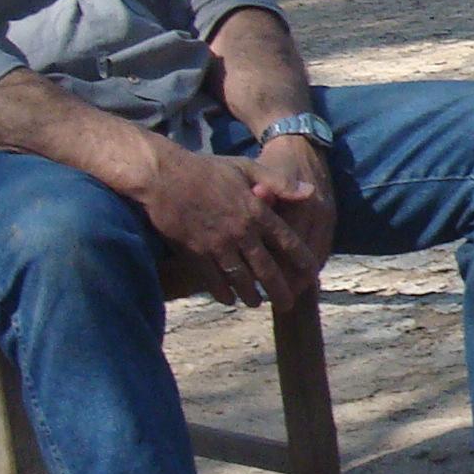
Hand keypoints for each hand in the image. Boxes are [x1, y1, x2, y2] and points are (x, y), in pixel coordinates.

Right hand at [142, 145, 321, 309]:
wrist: (162, 177)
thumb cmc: (205, 169)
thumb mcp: (247, 168)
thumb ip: (280, 182)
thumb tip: (311, 192)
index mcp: (257, 212)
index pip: (287, 242)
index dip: (301, 260)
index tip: (311, 275)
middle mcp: (241, 232)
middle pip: (266, 269)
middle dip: (279, 290)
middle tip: (287, 304)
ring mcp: (217, 245)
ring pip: (241, 278)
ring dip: (251, 295)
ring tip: (258, 303)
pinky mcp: (194, 253)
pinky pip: (213, 279)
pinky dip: (222, 292)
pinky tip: (228, 299)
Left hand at [252, 135, 336, 289]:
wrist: (301, 142)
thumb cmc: (276, 160)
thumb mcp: (263, 169)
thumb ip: (264, 189)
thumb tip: (257, 197)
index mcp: (302, 203)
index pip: (292, 245)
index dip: (280, 268)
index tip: (264, 287)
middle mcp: (319, 214)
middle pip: (308, 257)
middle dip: (294, 281)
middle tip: (279, 301)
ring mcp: (328, 216)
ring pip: (318, 256)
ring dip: (306, 277)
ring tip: (291, 295)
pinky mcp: (331, 218)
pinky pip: (324, 248)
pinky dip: (313, 265)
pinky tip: (304, 278)